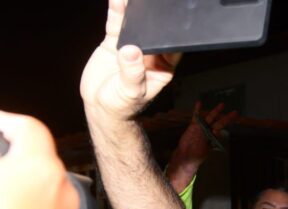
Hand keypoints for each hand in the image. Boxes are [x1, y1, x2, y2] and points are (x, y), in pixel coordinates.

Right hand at [0, 111, 78, 208]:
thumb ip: (1, 167)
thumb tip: (5, 167)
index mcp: (38, 170)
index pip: (29, 128)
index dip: (6, 121)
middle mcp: (62, 189)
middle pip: (39, 157)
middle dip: (12, 153)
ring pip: (46, 186)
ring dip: (22, 182)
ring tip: (1, 192)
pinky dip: (30, 207)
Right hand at [80, 0, 180, 120]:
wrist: (101, 106)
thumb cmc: (122, 106)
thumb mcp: (130, 93)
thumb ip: (133, 73)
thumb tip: (131, 51)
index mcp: (163, 66)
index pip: (172, 44)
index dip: (174, 31)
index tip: (171, 16)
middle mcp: (151, 53)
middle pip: (155, 30)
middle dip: (154, 15)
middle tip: (152, 2)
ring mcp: (133, 45)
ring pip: (136, 23)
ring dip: (135, 9)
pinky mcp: (115, 41)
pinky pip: (117, 23)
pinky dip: (117, 11)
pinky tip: (117, 0)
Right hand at [174, 101, 237, 166]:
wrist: (185, 156)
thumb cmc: (195, 158)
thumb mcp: (202, 154)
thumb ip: (207, 147)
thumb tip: (212, 140)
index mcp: (213, 139)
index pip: (221, 131)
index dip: (224, 129)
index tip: (224, 126)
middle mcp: (209, 132)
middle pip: (219, 123)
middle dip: (226, 119)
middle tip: (235, 113)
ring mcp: (201, 128)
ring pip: (209, 118)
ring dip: (215, 111)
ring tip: (222, 105)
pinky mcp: (193, 126)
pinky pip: (196, 117)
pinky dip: (197, 110)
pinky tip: (199, 102)